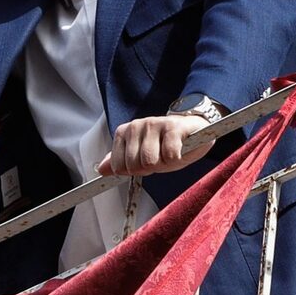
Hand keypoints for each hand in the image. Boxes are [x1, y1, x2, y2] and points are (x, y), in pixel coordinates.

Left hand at [98, 114, 216, 177]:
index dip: (134, 171)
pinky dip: (177, 158)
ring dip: (164, 164)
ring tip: (170, 153)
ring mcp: (154, 123)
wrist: (194, 130)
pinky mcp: (173, 127)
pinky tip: (180, 149)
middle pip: (134, 165)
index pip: (118, 166)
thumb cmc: (166, 144)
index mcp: (124, 132)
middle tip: (160, 157)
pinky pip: (169, 155)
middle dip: (150, 168)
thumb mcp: (141, 155)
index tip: (144, 162)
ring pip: (150, 161)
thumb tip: (101, 170)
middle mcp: (136, 125)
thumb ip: (121, 161)